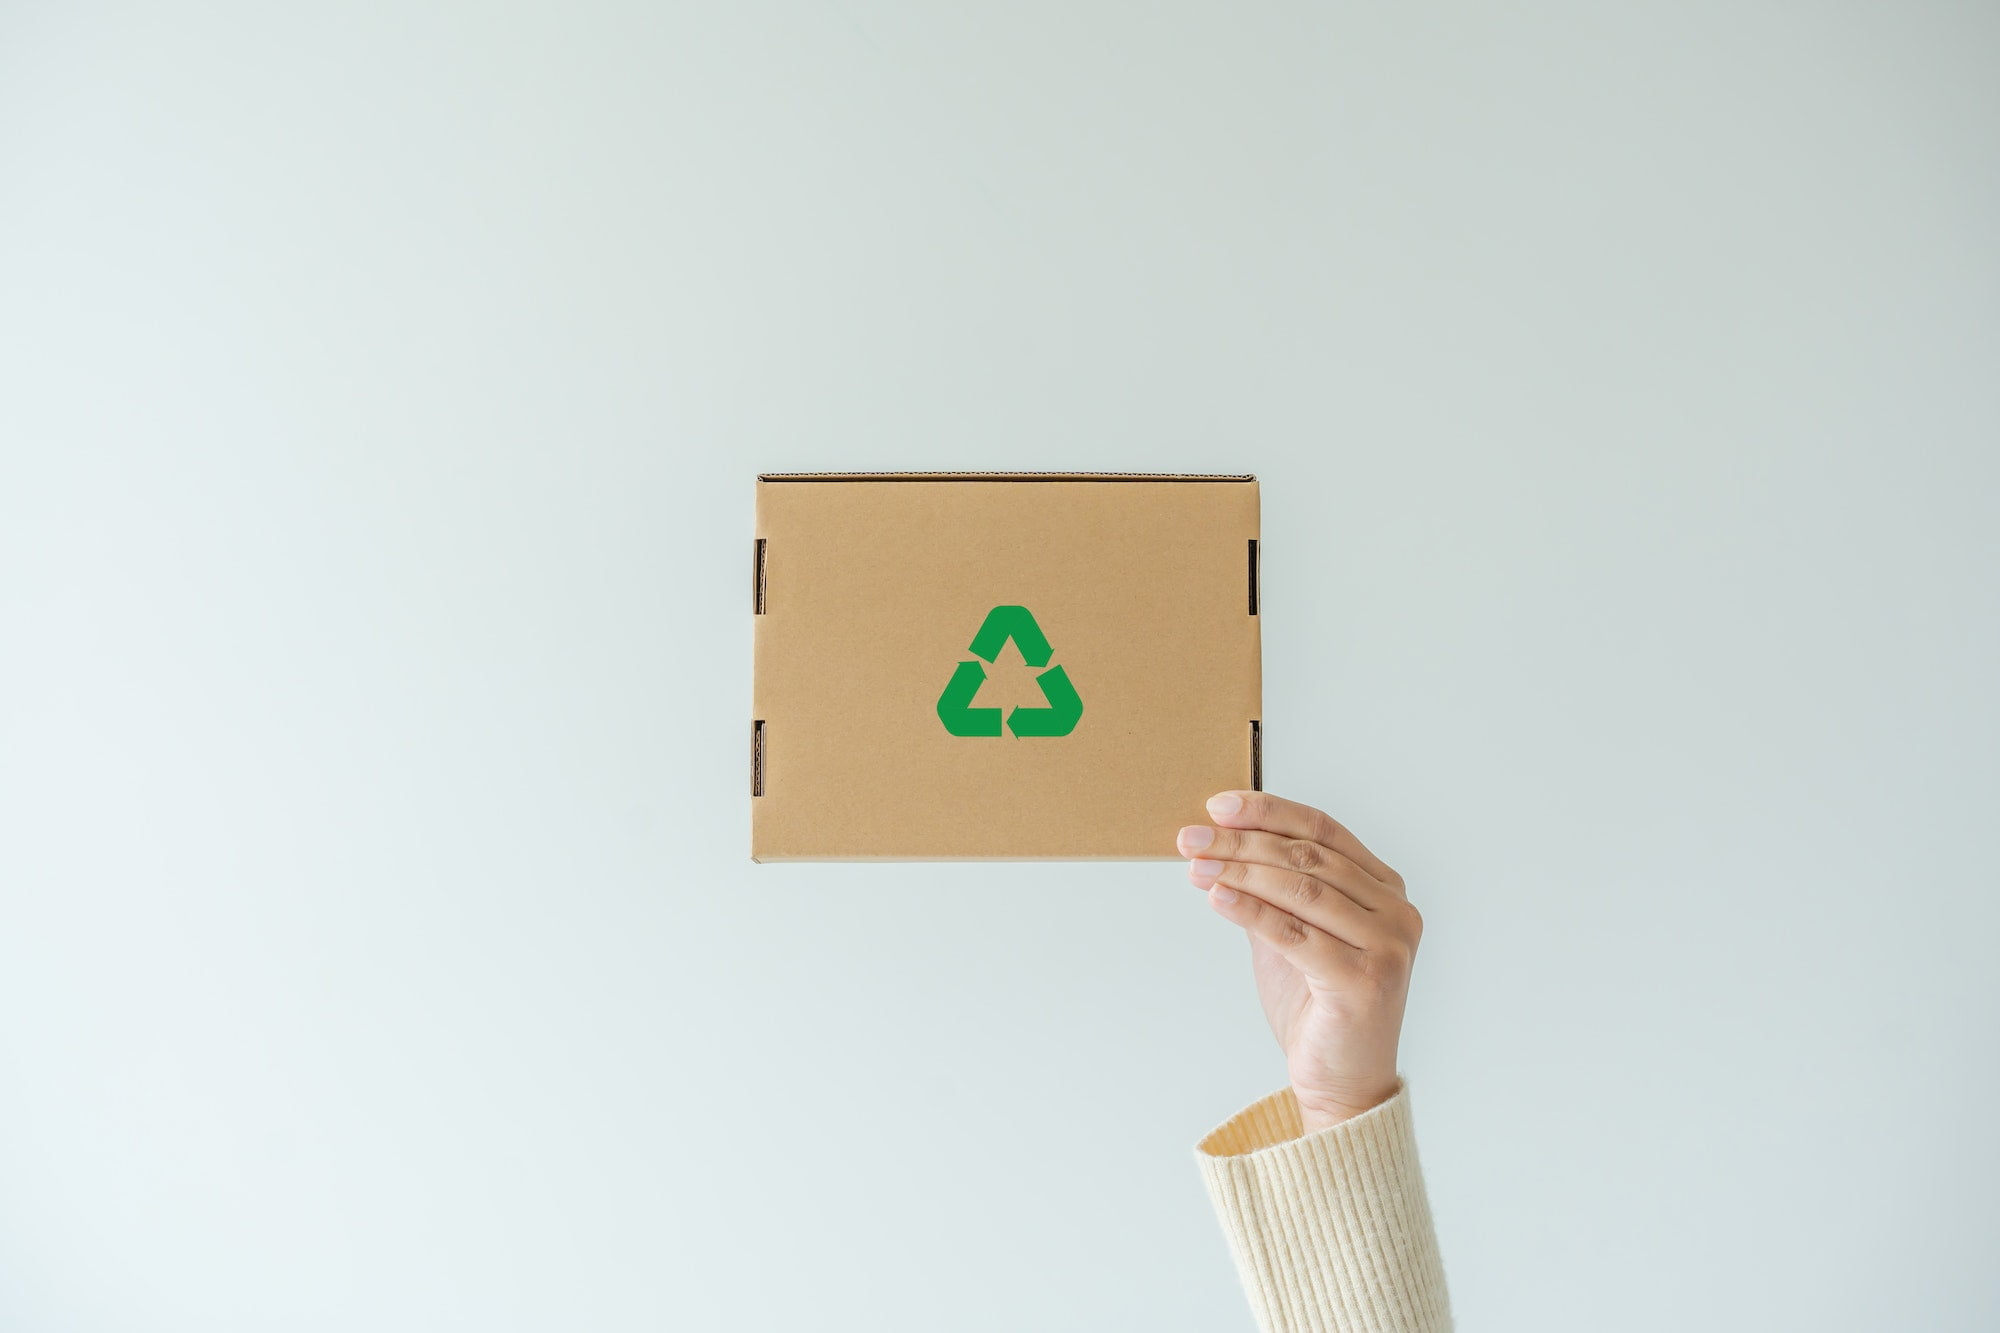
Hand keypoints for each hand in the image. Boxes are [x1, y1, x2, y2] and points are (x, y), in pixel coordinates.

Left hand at [1178, 791, 1422, 1134]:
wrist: (1342, 1085)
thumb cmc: (1318, 1008)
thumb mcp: (1293, 935)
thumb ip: (1273, 890)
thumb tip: (1220, 843)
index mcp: (1385, 889)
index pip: (1324, 831)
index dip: (1269, 812)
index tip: (1218, 806)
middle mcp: (1396, 912)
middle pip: (1308, 858)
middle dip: (1242, 842)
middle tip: (1191, 837)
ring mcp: (1388, 947)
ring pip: (1302, 890)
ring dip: (1239, 871)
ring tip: (1194, 864)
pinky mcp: (1365, 981)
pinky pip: (1295, 934)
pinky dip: (1251, 910)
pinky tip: (1216, 896)